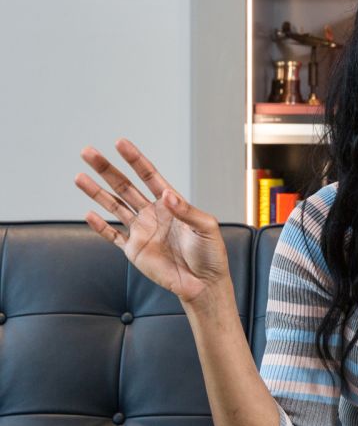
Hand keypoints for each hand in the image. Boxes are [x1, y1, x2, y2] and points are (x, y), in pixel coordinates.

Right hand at [75, 139, 230, 305]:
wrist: (204, 282)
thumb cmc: (210, 253)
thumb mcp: (206, 227)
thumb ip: (186, 211)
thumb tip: (167, 194)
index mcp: (171, 204)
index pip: (149, 176)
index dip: (135, 159)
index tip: (120, 143)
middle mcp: (153, 214)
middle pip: (125, 186)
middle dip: (106, 169)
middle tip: (88, 152)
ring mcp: (142, 231)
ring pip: (114, 207)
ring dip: (97, 192)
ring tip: (79, 177)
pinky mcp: (134, 251)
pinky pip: (113, 236)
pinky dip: (100, 226)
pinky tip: (88, 214)